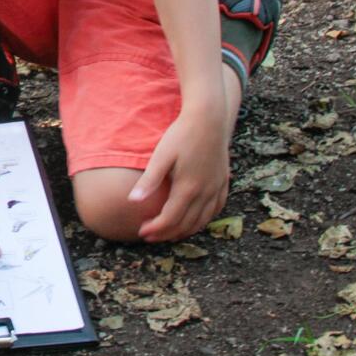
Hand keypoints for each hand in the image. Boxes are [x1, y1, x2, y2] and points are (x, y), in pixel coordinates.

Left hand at [131, 105, 229, 242]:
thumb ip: (149, 181)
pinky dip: (203, 220)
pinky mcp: (223, 182)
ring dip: (184, 231)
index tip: (141, 231)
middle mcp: (205, 192)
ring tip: (168, 233)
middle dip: (166, 233)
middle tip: (149, 235)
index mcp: (188, 188)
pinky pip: (216, 210)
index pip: (170, 219)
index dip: (155, 229)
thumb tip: (132, 201)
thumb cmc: (181, 135)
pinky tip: (194, 220)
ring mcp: (216, 188)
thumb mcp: (161, 156)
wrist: (209, 120)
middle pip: (186, 224)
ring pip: (202, 220)